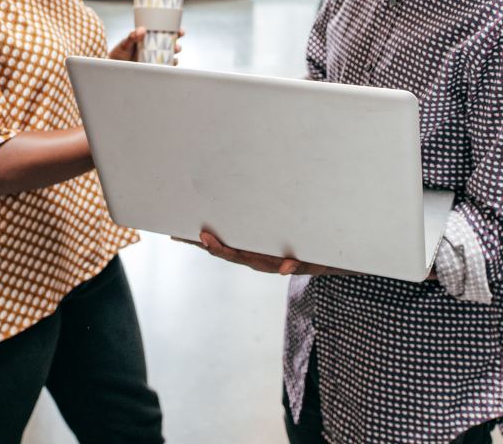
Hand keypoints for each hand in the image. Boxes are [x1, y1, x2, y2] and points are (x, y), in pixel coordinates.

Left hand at [108, 28, 183, 63]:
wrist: (114, 68)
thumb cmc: (119, 54)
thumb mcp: (124, 44)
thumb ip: (132, 37)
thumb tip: (142, 29)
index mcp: (148, 38)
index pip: (163, 31)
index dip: (173, 29)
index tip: (179, 28)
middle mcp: (154, 47)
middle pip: (170, 41)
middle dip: (178, 38)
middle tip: (179, 35)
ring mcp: (155, 57)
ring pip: (170, 53)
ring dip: (176, 50)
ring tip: (176, 49)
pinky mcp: (154, 67)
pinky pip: (166, 65)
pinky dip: (171, 64)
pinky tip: (172, 62)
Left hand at [173, 231, 360, 277]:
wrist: (323, 260)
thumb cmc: (316, 258)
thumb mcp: (312, 262)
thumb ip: (299, 264)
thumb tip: (286, 269)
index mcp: (264, 261)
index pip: (236, 255)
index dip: (219, 248)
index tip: (204, 238)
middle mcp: (254, 258)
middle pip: (224, 251)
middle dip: (202, 244)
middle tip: (179, 234)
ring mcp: (254, 254)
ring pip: (226, 248)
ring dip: (204, 242)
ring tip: (183, 233)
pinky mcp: (256, 248)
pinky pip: (234, 243)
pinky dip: (217, 239)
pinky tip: (201, 234)